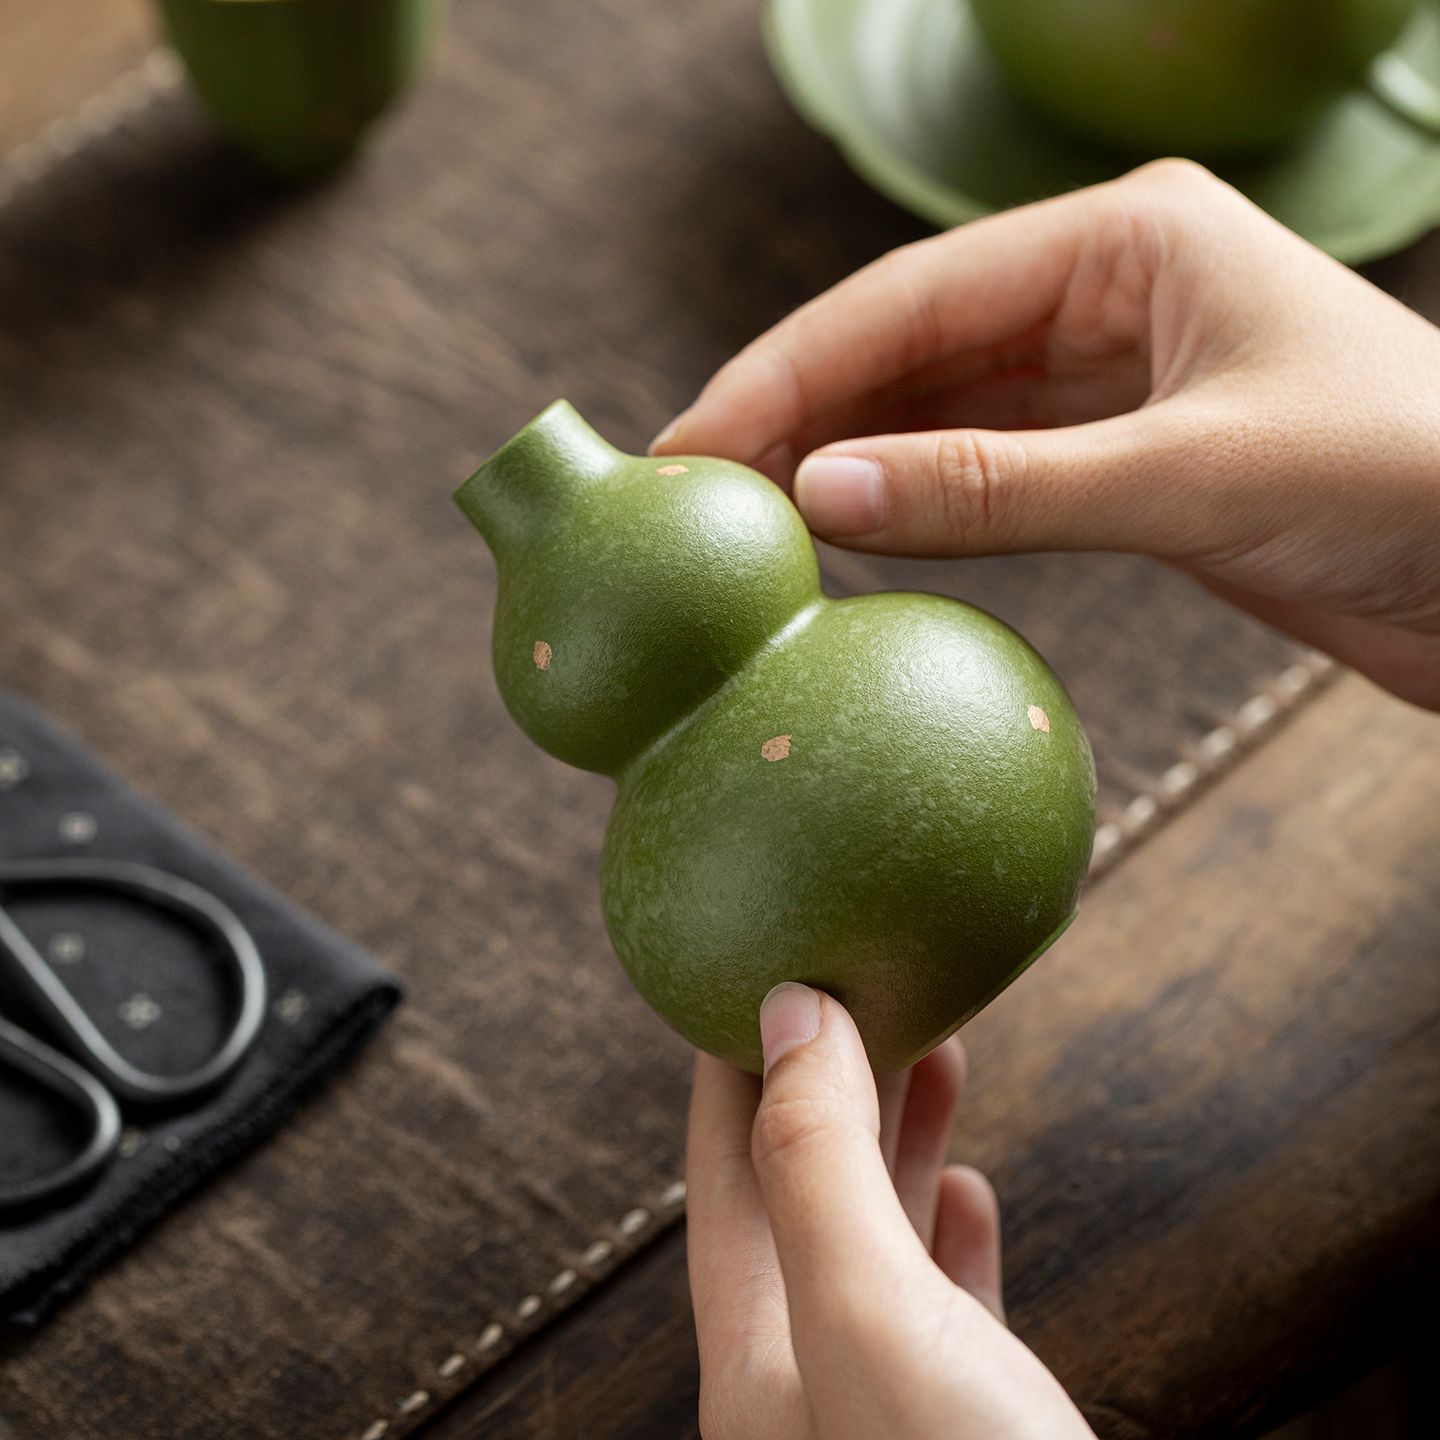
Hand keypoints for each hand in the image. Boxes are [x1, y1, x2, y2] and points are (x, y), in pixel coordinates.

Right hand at [653, 160, 1439, 709]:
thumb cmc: (1405, 485)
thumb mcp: (1188, 478)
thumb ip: (1000, 488)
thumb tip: (824, 492)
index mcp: (1130, 237)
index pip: (913, 297)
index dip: (789, 371)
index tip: (692, 442)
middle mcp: (1108, 290)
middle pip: (910, 345)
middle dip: (799, 411)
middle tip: (691, 487)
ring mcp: (1111, 376)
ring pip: (939, 408)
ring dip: (848, 457)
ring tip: (745, 514)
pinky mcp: (1121, 457)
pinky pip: (986, 469)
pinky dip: (915, 502)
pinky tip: (852, 532)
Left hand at [686, 982, 1093, 1439]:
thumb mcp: (871, 1316)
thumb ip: (818, 1166)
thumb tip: (788, 1013)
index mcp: (753, 1353)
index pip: (726, 1163)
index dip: (740, 1056)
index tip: (774, 963)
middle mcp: (804, 1378)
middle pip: (802, 1185)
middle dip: (835, 1075)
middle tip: (875, 981)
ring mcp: (886, 1403)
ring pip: (878, 1233)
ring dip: (899, 1133)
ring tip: (937, 1046)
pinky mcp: (969, 1422)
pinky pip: (941, 1303)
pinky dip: (948, 1228)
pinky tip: (968, 1187)